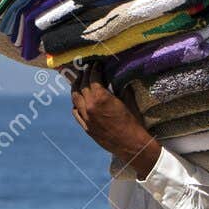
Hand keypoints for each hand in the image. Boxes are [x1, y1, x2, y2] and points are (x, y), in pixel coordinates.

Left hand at [66, 62, 160, 178]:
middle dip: (84, 75)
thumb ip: (120, 88)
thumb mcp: (128, 100)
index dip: (94, 69)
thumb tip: (118, 77)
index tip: (96, 64)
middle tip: (87, 69)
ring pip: (75, 98)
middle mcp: (90, 106)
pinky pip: (76, 112)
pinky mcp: (86, 127)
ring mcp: (86, 117)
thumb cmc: (133, 122)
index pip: (92, 77)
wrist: (131, 144)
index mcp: (101, 97)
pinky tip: (78, 101)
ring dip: (76, 87)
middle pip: (82, 86)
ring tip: (78, 81)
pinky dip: (76, 104)